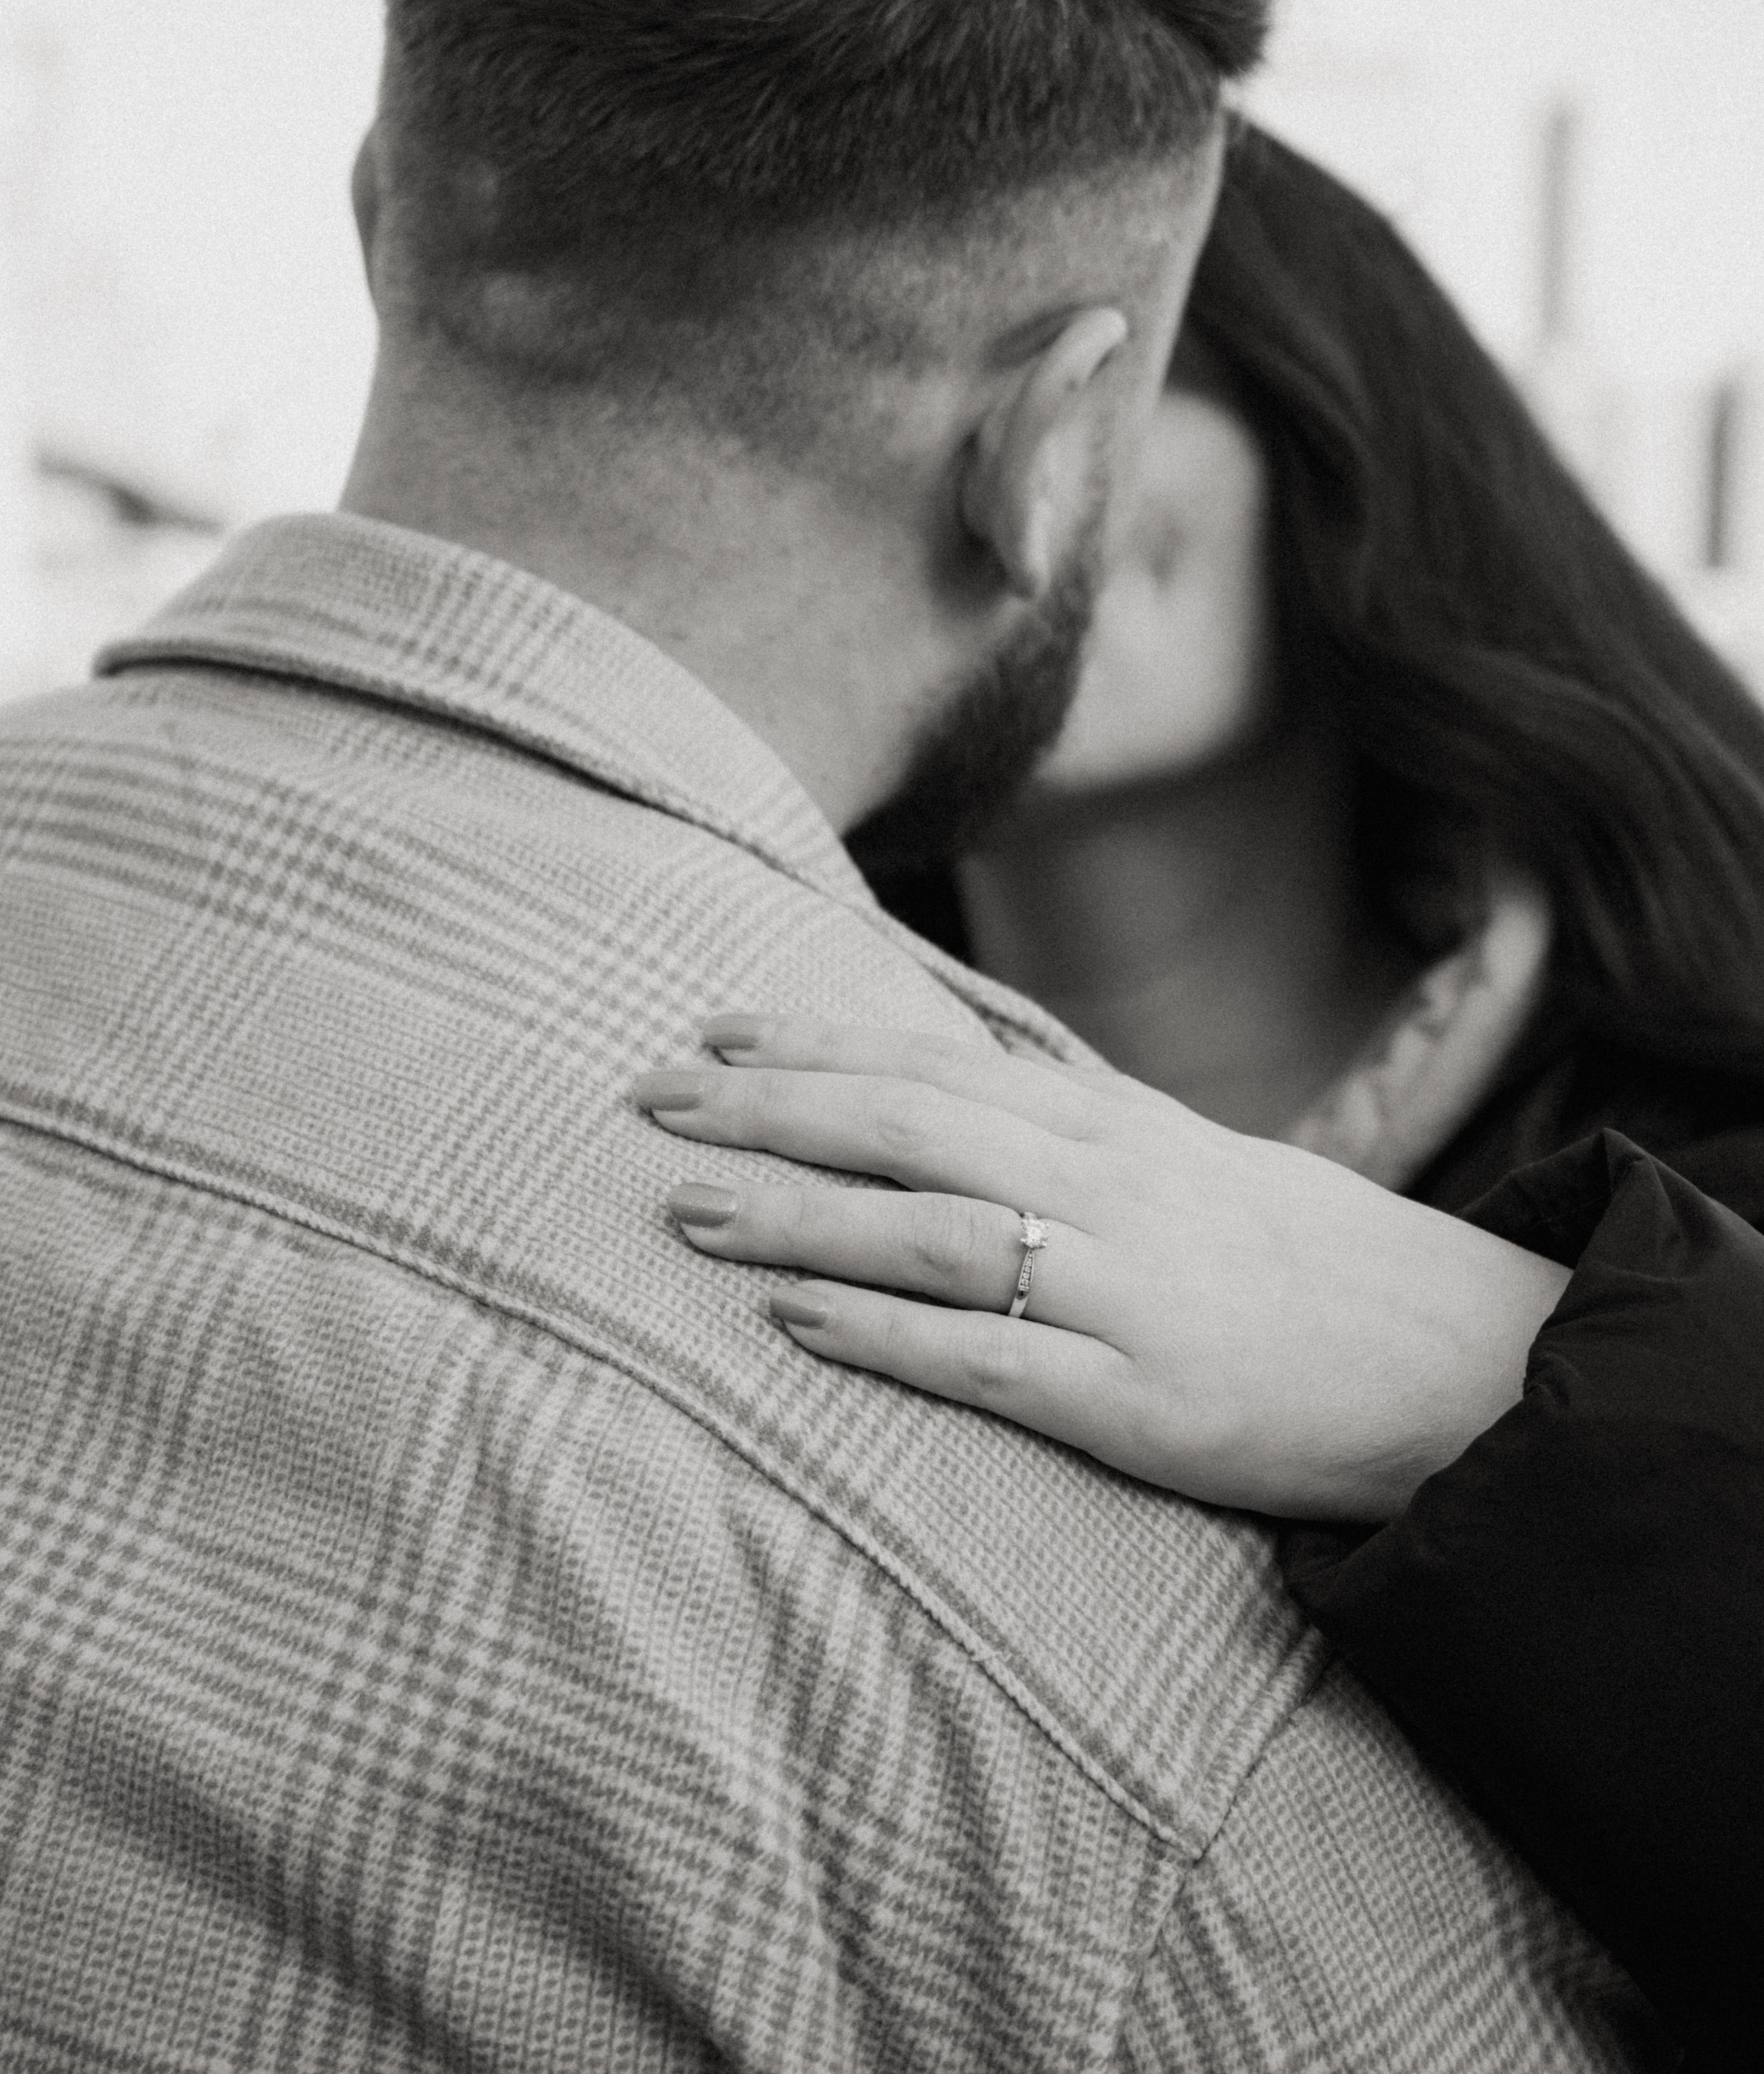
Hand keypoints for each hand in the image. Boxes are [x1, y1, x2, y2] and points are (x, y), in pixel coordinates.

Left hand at [633, 1016, 1570, 1521]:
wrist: (1464, 1360)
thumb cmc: (1307, 1259)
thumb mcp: (1190, 1158)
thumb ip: (1069, 1127)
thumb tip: (949, 1079)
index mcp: (1118, 1123)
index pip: (937, 1060)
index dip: (814, 1043)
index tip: (709, 1031)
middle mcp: (1112, 1187)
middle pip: (913, 1126)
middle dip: (772, 1111)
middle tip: (649, 1101)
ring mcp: (1126, 1292)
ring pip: (933, 1236)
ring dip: (800, 1221)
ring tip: (688, 1211)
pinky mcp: (1143, 1404)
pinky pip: (991, 1364)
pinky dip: (885, 1341)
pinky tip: (796, 1329)